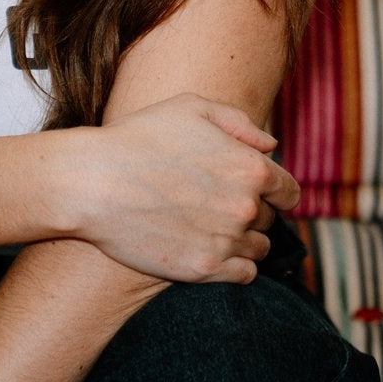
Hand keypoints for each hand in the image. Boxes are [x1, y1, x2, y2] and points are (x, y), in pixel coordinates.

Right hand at [69, 93, 299, 284]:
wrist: (93, 182)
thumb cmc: (138, 137)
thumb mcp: (190, 107)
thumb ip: (238, 122)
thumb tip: (270, 146)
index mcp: (250, 166)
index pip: (289, 190)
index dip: (275, 188)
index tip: (256, 189)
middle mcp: (246, 206)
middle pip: (271, 218)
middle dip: (252, 209)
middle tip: (218, 201)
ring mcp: (226, 241)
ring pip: (259, 248)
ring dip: (244, 238)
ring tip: (211, 225)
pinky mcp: (204, 269)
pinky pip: (244, 274)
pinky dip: (235, 264)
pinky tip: (211, 248)